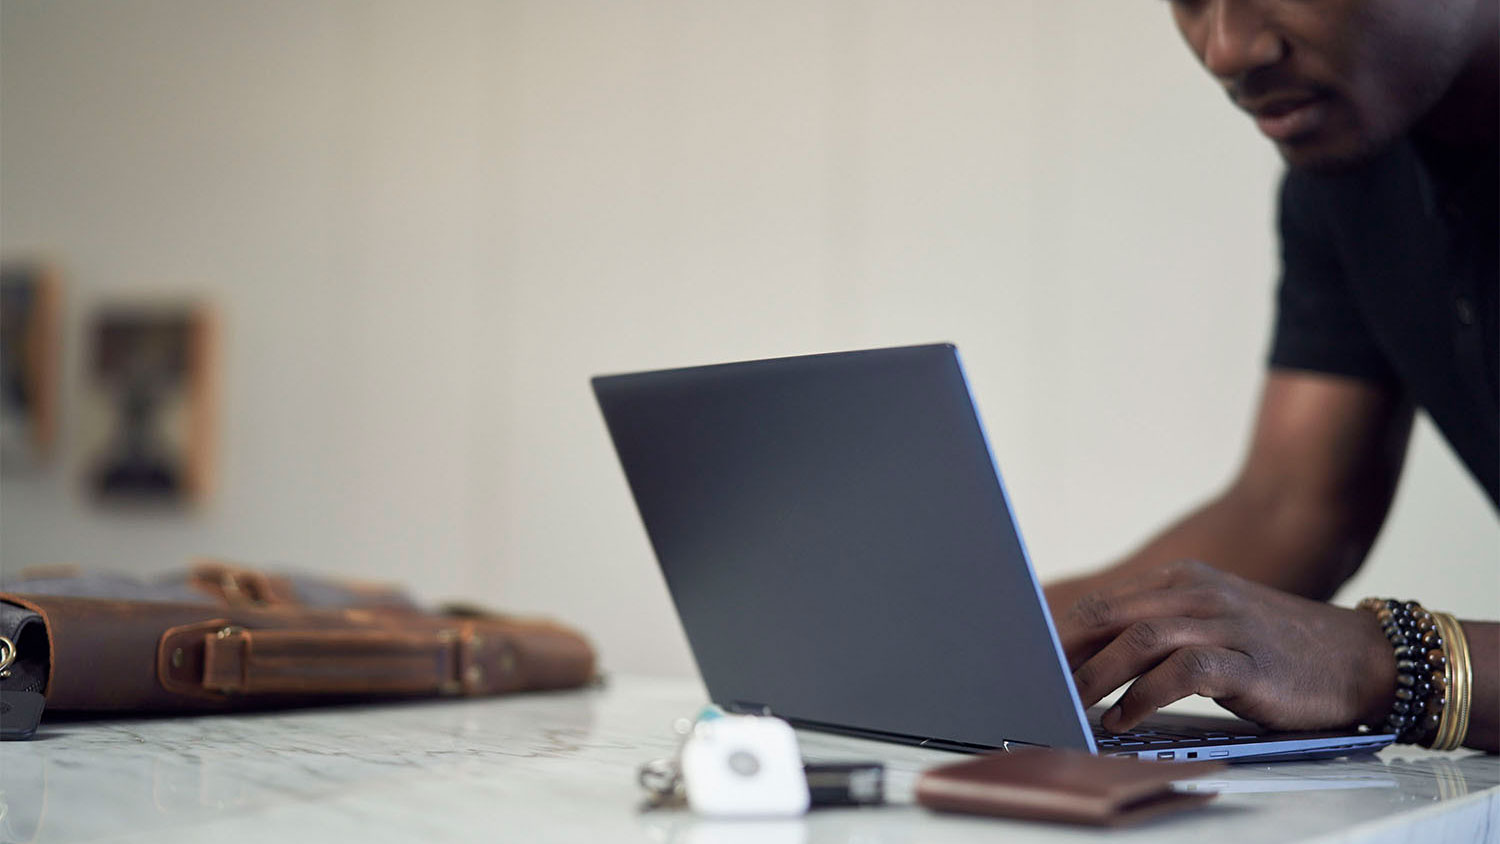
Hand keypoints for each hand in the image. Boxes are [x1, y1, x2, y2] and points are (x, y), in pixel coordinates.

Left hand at [1056, 560, 1395, 732]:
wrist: (1355, 656)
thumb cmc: (1272, 649)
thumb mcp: (1208, 625)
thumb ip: (1155, 632)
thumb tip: (1087, 660)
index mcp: (1180, 582)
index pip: (1102, 605)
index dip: (1058, 636)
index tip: (1023, 663)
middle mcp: (1195, 594)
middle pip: (1109, 617)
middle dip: (1065, 656)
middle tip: (1033, 689)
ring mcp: (1222, 623)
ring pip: (1138, 640)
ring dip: (1096, 677)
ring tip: (1067, 706)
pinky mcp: (1247, 660)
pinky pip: (1183, 671)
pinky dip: (1144, 696)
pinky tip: (1123, 719)